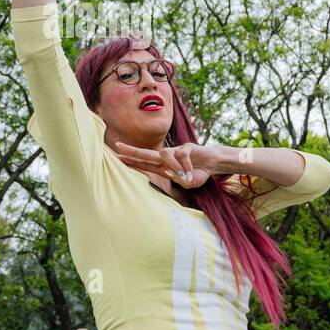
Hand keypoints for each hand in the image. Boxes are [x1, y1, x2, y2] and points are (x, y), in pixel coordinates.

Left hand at [113, 140, 227, 188]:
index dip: (132, 161)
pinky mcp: (185, 146)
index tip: (118, 157)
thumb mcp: (187, 183)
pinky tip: (192, 173)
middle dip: (132, 150)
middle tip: (117, 147)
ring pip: (164, 154)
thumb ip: (178, 180)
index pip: (144, 163)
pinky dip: (187, 167)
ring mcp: (175, 151)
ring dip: (173, 167)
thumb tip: (169, 172)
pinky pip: (182, 156)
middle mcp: (166, 157)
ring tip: (184, 176)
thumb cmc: (198, 174)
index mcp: (164, 167)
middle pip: (146, 153)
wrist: (213, 164)